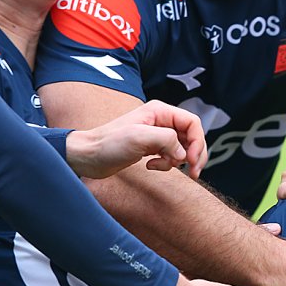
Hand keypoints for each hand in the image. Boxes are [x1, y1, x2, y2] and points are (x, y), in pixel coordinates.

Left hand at [66, 99, 206, 179]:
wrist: (88, 157)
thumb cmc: (108, 144)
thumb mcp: (139, 138)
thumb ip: (167, 140)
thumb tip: (183, 154)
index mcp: (160, 111)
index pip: (192, 123)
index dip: (197, 142)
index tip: (190, 161)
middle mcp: (161, 120)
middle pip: (192, 136)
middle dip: (194, 155)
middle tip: (194, 173)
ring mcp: (157, 134)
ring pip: (183, 148)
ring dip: (179, 161)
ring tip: (162, 167)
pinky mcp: (152, 148)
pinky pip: (171, 156)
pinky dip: (167, 165)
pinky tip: (151, 167)